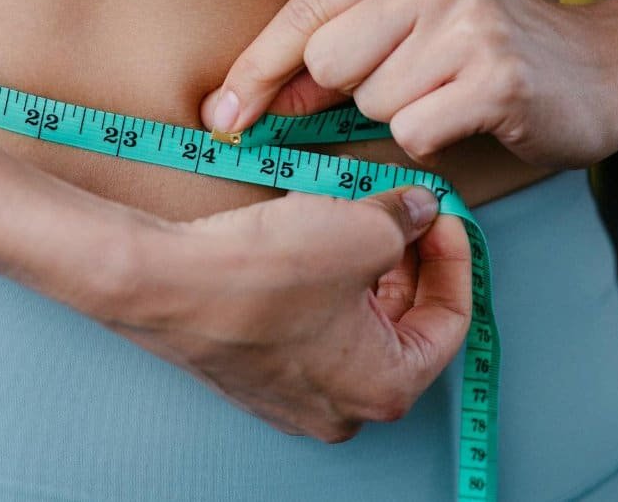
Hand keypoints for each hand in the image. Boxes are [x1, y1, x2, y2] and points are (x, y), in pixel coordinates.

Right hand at [101, 186, 471, 442]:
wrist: (163, 282)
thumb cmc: (263, 274)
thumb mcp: (362, 230)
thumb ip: (407, 221)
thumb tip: (420, 209)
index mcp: (386, 389)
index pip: (449, 322)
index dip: (453, 258)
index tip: (442, 216)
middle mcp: (341, 408)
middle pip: (401, 326)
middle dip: (408, 263)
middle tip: (406, 211)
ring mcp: (292, 396)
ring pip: (353, 326)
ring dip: (365, 271)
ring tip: (358, 216)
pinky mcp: (253, 373)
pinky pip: (308, 329)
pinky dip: (323, 287)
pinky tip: (313, 241)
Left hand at [200, 0, 617, 167]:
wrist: (602, 69)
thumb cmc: (485, 52)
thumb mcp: (408, 29)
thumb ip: (332, 56)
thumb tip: (250, 101)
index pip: (305, 11)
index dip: (256, 68)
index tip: (223, 113)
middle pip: (329, 62)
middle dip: (353, 91)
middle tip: (412, 81)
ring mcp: (470, 20)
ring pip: (371, 102)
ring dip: (402, 114)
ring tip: (451, 91)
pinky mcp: (496, 76)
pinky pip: (413, 131)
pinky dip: (433, 138)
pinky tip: (471, 114)